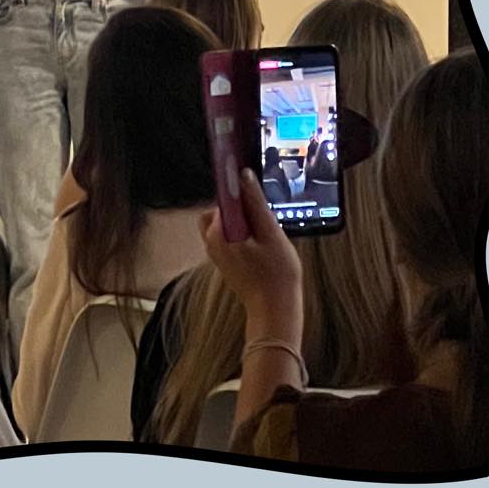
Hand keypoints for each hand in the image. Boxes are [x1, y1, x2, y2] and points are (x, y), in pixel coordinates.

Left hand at [201, 169, 303, 332]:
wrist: (275, 312)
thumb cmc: (277, 276)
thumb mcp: (271, 234)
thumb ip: (256, 203)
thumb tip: (244, 176)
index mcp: (219, 231)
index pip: (223, 195)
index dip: (237, 185)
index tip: (249, 179)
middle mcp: (211, 240)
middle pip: (223, 207)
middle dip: (242, 206)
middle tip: (264, 219)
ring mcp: (216, 251)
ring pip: (226, 221)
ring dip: (243, 220)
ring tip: (265, 234)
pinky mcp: (224, 259)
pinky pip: (229, 235)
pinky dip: (242, 232)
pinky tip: (262, 244)